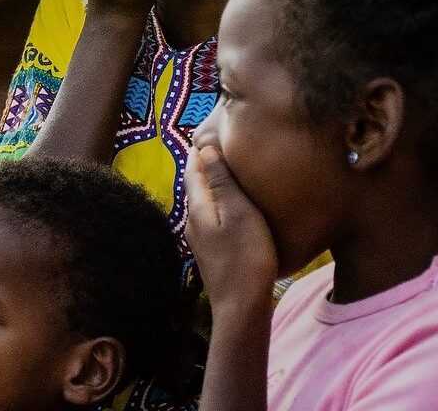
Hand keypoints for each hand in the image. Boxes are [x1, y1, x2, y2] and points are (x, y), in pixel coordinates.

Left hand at [184, 146, 277, 308]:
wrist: (241, 305)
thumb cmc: (246, 255)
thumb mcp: (238, 212)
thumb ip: (220, 182)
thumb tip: (203, 149)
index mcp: (197, 206)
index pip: (192, 169)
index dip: (200, 151)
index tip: (209, 132)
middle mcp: (192, 220)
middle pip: (195, 185)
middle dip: (204, 166)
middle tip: (220, 147)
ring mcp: (199, 238)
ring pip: (203, 203)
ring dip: (212, 186)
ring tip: (229, 172)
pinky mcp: (210, 252)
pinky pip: (211, 218)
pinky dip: (219, 205)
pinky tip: (233, 207)